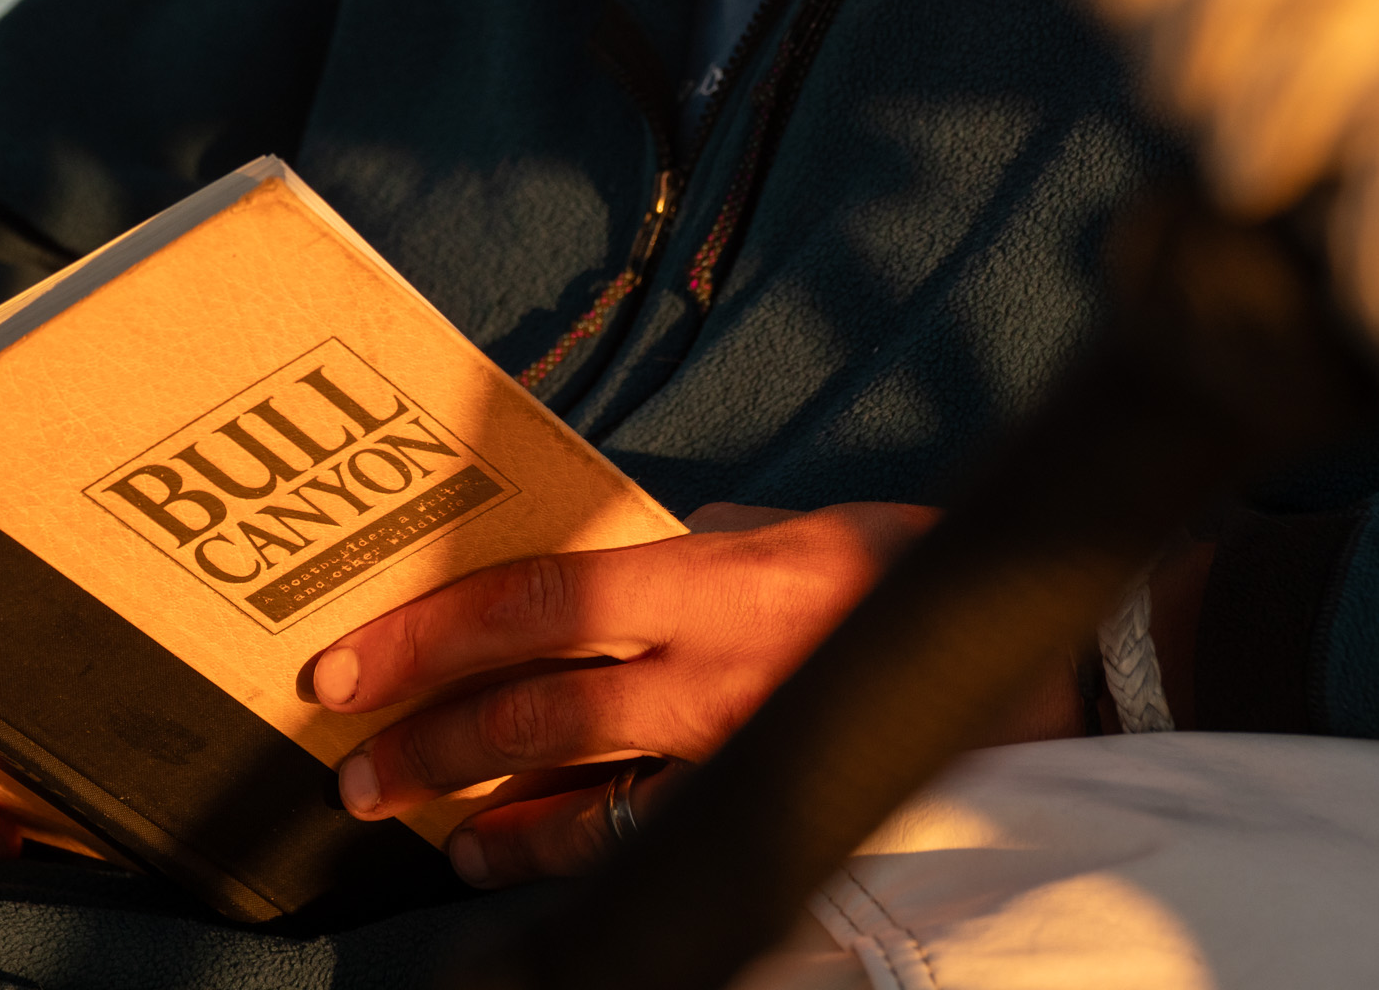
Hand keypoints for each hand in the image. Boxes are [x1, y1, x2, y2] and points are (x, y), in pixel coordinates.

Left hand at [310, 502, 938, 888]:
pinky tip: (492, 852)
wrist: (1032, 671)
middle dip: (424, 730)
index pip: (539, 600)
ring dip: (469, 801)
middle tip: (347, 750)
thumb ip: (699, 539)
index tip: (353, 654)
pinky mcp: (751, 806)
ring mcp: (728, 753)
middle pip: (531, 703)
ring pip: (570, 783)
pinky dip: (550, 848)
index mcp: (711, 581)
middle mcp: (708, 673)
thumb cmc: (904, 578)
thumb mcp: (797, 527)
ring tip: (397, 807)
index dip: (433, 630)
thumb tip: (625, 542)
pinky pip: (631, 836)